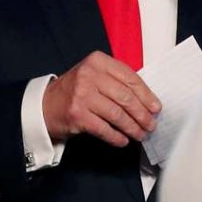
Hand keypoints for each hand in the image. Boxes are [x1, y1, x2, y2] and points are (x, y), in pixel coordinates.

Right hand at [42, 51, 161, 146]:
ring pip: (117, 114)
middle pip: (125, 97)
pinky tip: (123, 140)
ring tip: (140, 134)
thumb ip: (117, 81)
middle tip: (151, 125)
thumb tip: (148, 101)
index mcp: (98, 61)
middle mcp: (89, 75)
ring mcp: (82, 95)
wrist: (45, 105)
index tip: (156, 108)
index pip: (130, 78)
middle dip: (142, 114)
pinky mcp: (77, 115)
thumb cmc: (77, 90)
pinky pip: (104, 129)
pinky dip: (116, 137)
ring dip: (132, 127)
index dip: (146, 95)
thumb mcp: (95, 75)